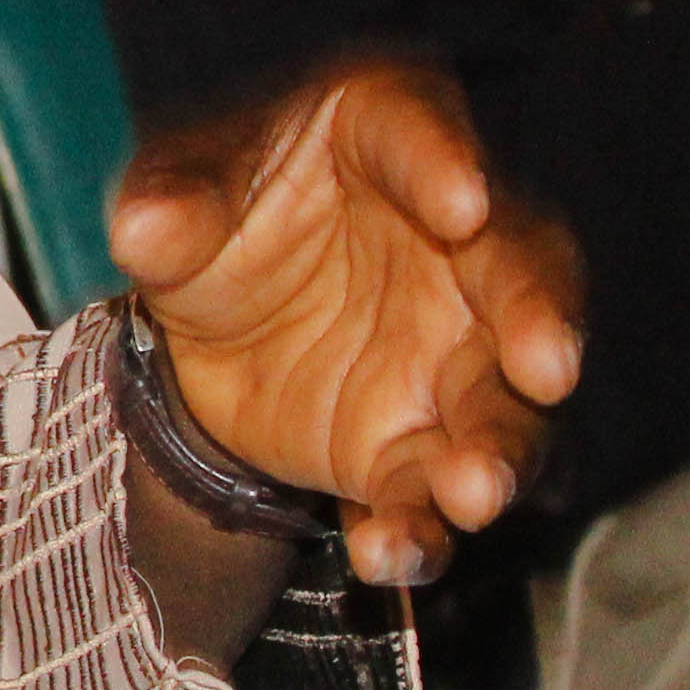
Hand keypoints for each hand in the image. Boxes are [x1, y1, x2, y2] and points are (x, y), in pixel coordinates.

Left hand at [111, 63, 582, 589]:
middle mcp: (452, 245)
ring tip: (473, 490)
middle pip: (518, 274)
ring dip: (495, 449)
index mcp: (385, 138)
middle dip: (538, 320)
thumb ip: (170, 206)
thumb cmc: (213, 210)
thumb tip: (143, 229)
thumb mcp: (175, 192)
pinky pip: (427, 490)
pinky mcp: (411, 444)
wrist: (202, 317)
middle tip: (546, 366)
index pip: (422, 137)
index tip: (462, 202)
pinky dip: (416, 528)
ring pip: (499, 404)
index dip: (445, 166)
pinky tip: (388, 552)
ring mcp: (447, 353)